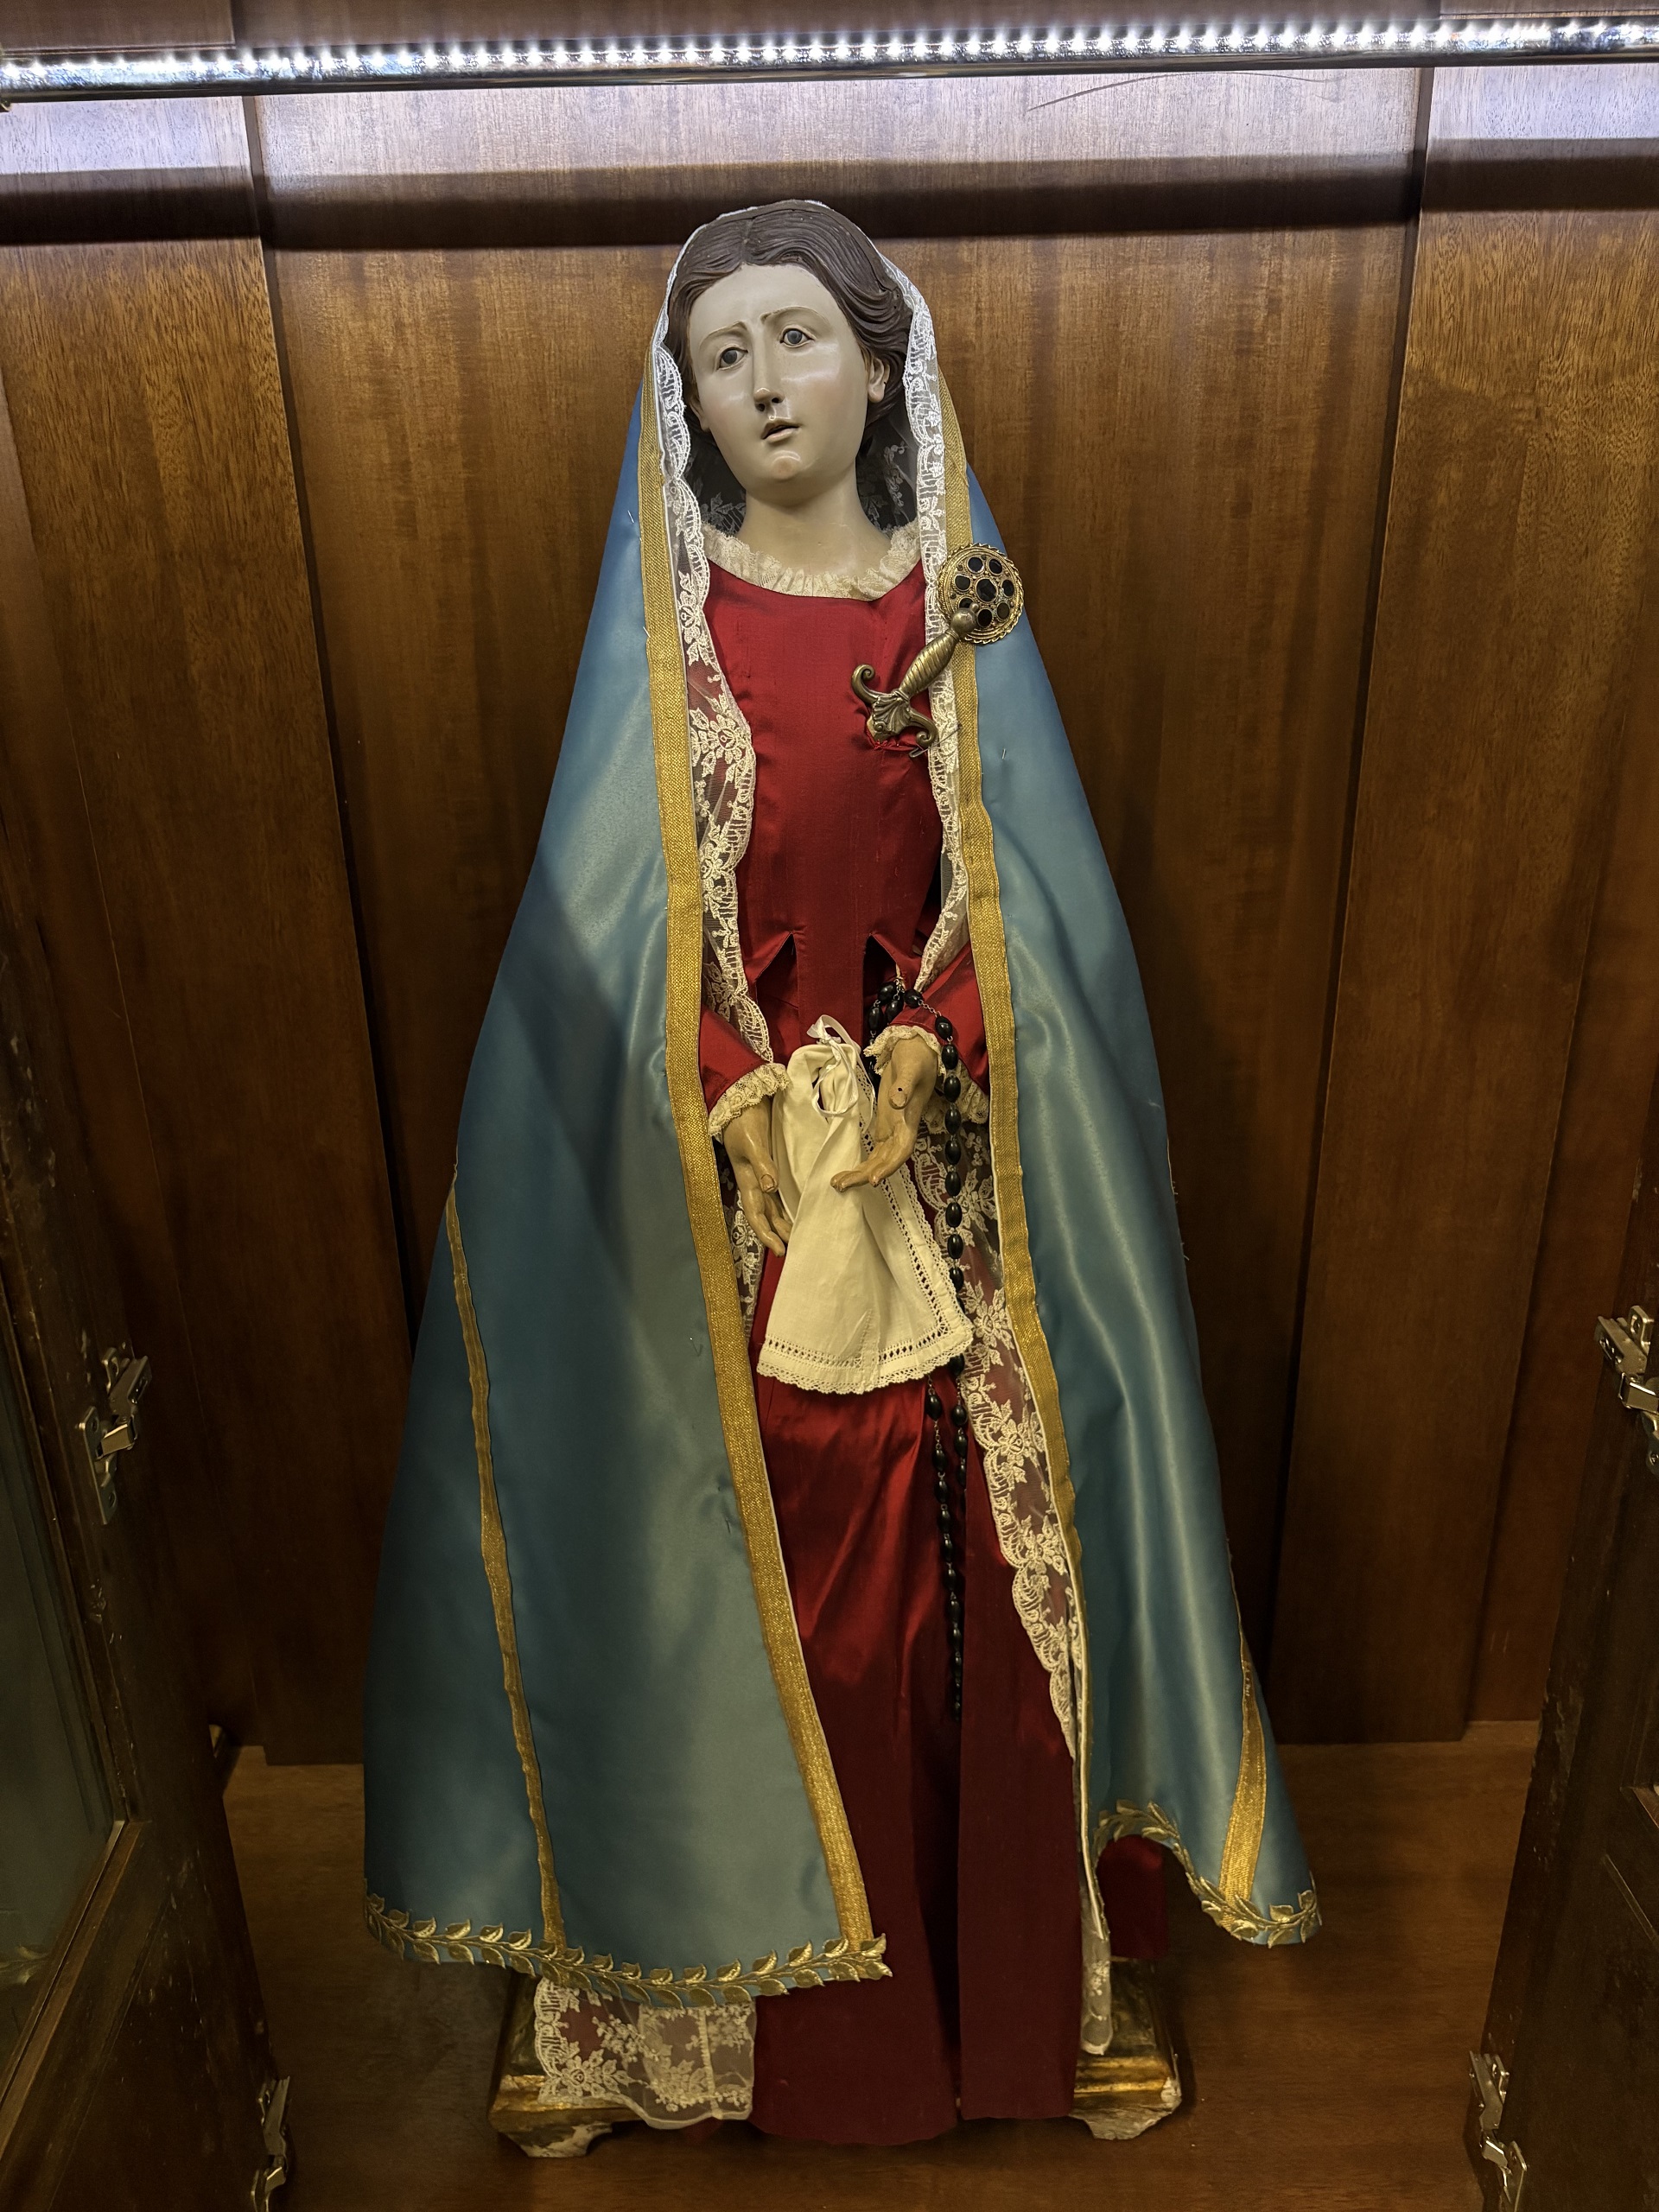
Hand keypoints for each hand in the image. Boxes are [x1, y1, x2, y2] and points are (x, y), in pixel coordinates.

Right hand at [722, 1099, 789, 1256]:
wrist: (743, 1099)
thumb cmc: (743, 1120)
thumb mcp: (751, 1142)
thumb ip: (762, 1164)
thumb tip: (770, 1188)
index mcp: (746, 1179)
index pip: (755, 1214)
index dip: (766, 1234)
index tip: (779, 1250)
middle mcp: (754, 1181)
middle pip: (766, 1215)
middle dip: (777, 1234)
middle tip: (793, 1250)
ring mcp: (762, 1174)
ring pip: (774, 1206)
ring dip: (783, 1222)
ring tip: (798, 1236)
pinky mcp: (771, 1165)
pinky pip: (779, 1192)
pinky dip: (788, 1204)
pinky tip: (799, 1209)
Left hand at [832, 1033, 937, 1190]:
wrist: (917, 1051)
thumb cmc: (916, 1058)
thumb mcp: (911, 1067)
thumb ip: (904, 1085)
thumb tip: (895, 1102)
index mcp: (909, 1119)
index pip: (902, 1150)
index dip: (890, 1166)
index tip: (873, 1180)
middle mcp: (902, 1130)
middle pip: (886, 1161)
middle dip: (865, 1175)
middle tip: (840, 1185)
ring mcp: (893, 1129)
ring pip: (878, 1159)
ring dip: (860, 1173)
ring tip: (837, 1183)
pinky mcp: (884, 1125)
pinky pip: (875, 1151)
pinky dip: (862, 1163)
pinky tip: (847, 1172)